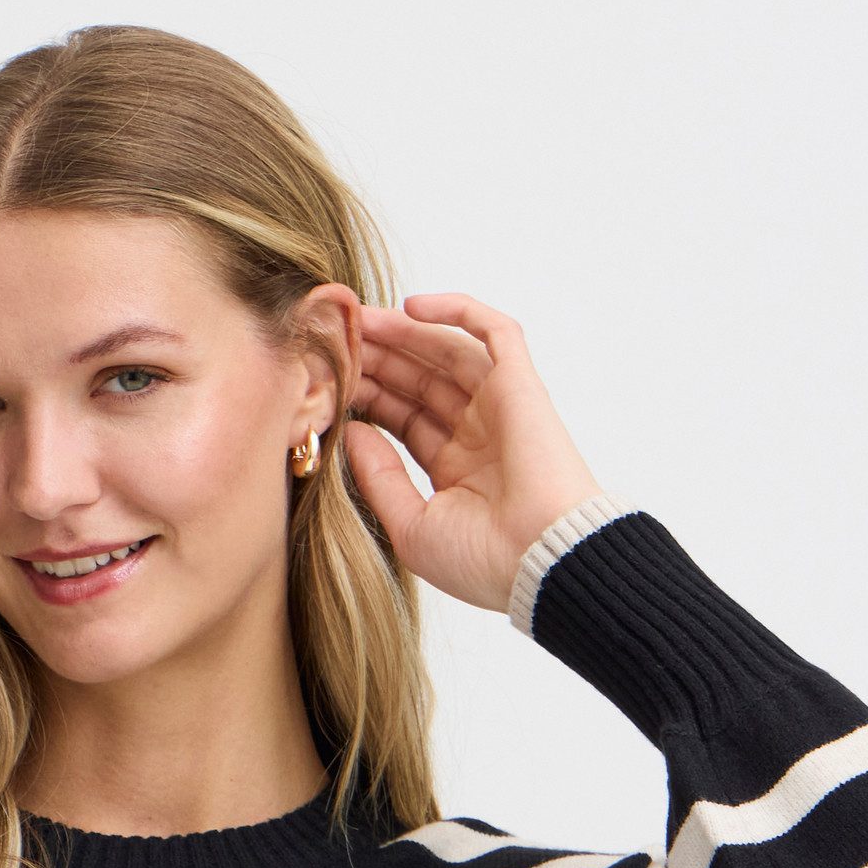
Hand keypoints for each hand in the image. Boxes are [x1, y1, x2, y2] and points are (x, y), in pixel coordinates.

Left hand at [341, 294, 602, 615]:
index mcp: (454, 470)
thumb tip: (353, 432)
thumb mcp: (411, 526)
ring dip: (403, 334)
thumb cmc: (482, 561)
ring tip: (358, 320)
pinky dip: (457, 311)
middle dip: (377, 359)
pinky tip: (410, 306)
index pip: (402, 418)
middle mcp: (477, 433)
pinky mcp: (522, 383)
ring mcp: (500, 406)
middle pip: (419, 381)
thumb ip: (379, 478)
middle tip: (335, 339)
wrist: (539, 560)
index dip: (367, 395)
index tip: (328, 381)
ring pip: (445, 351)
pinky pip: (493, 331)